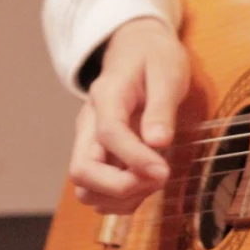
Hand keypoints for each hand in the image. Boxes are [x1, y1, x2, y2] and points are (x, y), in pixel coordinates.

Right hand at [68, 16, 190, 213]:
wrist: (136, 49)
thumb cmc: (153, 58)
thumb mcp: (167, 71)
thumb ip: (162, 107)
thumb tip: (158, 142)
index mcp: (106, 96)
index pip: (108, 134)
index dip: (134, 158)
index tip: (163, 171)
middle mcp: (89, 123)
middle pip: (81, 171)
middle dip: (120, 187)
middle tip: (159, 176)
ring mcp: (89, 143)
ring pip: (86, 190)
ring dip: (122, 197)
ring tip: (155, 178)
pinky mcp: (98, 158)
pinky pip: (99, 193)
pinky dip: (123, 199)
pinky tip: (147, 182)